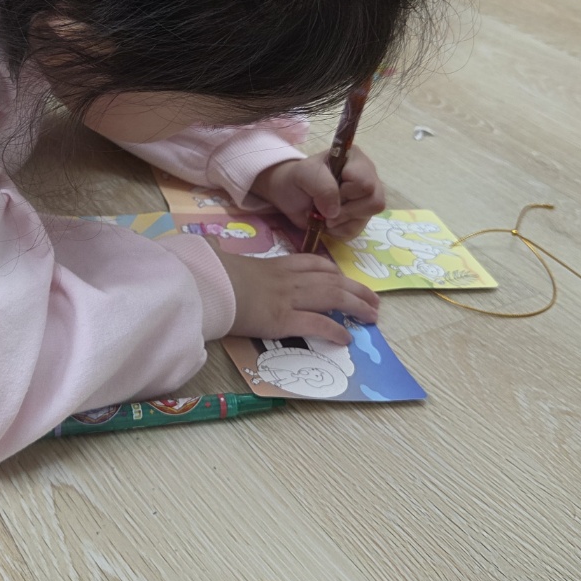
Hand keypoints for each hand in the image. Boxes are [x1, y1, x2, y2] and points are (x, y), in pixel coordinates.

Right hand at [213, 248, 379, 341]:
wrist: (206, 285)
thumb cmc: (210, 273)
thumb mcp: (220, 257)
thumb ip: (219, 250)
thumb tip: (206, 242)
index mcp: (274, 265)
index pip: (311, 262)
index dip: (331, 270)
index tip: (342, 276)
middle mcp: (288, 279)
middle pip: (331, 280)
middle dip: (356, 289)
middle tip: (373, 299)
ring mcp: (288, 299)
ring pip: (332, 297)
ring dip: (356, 306)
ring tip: (372, 316)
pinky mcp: (284, 320)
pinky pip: (317, 324)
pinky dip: (335, 330)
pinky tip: (346, 338)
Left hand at [252, 148, 385, 239]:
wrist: (290, 195)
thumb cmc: (298, 179)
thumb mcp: (304, 174)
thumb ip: (322, 186)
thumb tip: (335, 211)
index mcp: (356, 160)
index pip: (365, 183)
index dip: (345, 193)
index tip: (325, 190)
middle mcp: (369, 177)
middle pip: (374, 202)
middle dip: (344, 210)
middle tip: (324, 206)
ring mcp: (367, 199)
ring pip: (367, 219)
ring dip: (340, 222)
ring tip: (323, 214)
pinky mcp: (360, 217)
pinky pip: (356, 231)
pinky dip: (337, 231)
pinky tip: (327, 221)